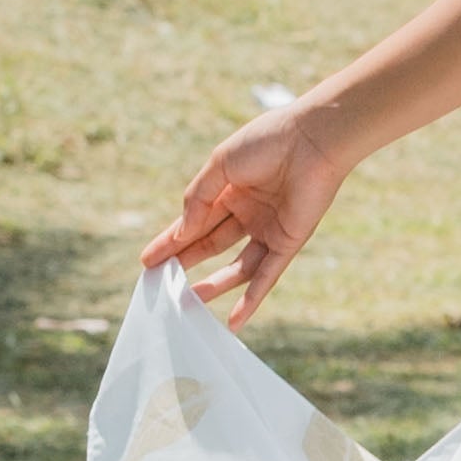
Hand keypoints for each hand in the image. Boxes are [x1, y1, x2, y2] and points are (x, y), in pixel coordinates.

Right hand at [144, 94, 346, 327]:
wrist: (313, 138)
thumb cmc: (267, 141)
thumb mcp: (221, 165)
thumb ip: (198, 199)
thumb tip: (180, 234)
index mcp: (230, 188)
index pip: (195, 220)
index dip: (171, 240)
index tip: (148, 260)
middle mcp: (249, 211)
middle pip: (211, 243)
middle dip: (185, 261)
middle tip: (159, 282)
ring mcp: (269, 228)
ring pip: (238, 266)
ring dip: (215, 284)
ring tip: (189, 301)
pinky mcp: (289, 242)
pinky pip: (268, 275)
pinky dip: (252, 298)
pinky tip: (234, 321)